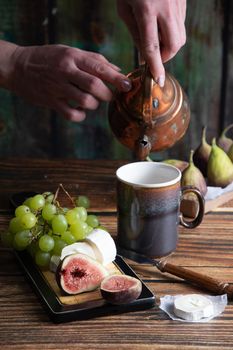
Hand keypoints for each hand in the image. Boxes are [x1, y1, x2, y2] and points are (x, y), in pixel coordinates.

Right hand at [9, 44, 131, 121]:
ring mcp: (57, 87)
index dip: (117, 78)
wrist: (19, 67)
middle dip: (107, 94)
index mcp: (73, 56)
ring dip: (94, 104)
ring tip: (91, 100)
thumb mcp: (70, 51)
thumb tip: (118, 69)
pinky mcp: (51, 102)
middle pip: (94, 85)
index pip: (99, 67)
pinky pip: (72, 114)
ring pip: (85, 101)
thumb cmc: (50, 58)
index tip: (128, 85)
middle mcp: (65, 71)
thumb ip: (94, 60)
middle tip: (109, 95)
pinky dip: (81, 115)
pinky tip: (80, 110)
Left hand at [117, 0, 185, 85]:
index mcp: (146, 10)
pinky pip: (181, 25)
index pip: (152, 47)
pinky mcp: (183, 2)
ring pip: (181, 37)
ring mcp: (177, 4)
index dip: (155, 66)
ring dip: (170, 46)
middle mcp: (166, 8)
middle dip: (165, 57)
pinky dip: (172, 33)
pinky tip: (162, 26)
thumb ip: (135, 34)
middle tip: (155, 57)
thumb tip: (145, 56)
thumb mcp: (125, 10)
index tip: (158, 80)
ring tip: (157, 40)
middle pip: (173, 45)